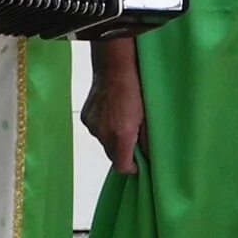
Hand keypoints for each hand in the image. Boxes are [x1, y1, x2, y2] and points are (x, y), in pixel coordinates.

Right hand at [83, 50, 146, 175]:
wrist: (114, 68)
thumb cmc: (136, 90)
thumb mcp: (148, 117)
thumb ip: (148, 141)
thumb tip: (151, 156)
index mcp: (120, 136)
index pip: (122, 167)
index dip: (131, 168)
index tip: (139, 163)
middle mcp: (103, 134)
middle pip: (112, 156)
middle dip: (123, 152)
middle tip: (133, 137)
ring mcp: (92, 126)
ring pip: (104, 142)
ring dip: (112, 138)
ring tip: (122, 120)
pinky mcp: (86, 117)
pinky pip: (97, 130)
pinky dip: (104, 127)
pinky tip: (111, 113)